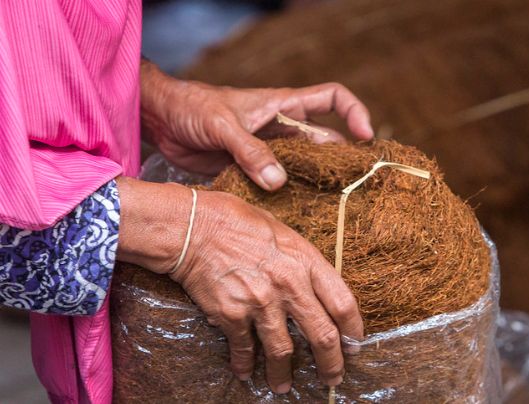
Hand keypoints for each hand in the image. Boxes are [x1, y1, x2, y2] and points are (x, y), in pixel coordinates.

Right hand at [117, 178, 363, 392]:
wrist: (193, 227)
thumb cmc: (236, 221)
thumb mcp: (282, 232)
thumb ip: (301, 260)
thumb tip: (313, 286)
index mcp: (306, 260)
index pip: (343, 303)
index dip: (353, 330)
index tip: (354, 344)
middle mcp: (289, 285)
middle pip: (322, 335)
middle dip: (331, 363)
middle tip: (333, 377)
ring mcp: (261, 303)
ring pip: (283, 352)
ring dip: (284, 375)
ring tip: (283, 386)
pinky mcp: (232, 315)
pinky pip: (245, 349)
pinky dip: (245, 365)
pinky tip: (246, 373)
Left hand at [140, 60, 373, 188]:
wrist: (163, 120)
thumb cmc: (193, 107)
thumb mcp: (223, 125)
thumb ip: (250, 151)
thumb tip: (278, 181)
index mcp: (283, 105)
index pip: (332, 99)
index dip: (354, 113)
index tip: (366, 137)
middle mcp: (283, 128)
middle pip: (325, 141)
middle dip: (340, 161)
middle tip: (354, 189)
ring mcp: (269, 151)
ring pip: (304, 167)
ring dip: (315, 184)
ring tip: (330, 209)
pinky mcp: (253, 170)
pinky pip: (279, 184)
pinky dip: (288, 197)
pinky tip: (294, 216)